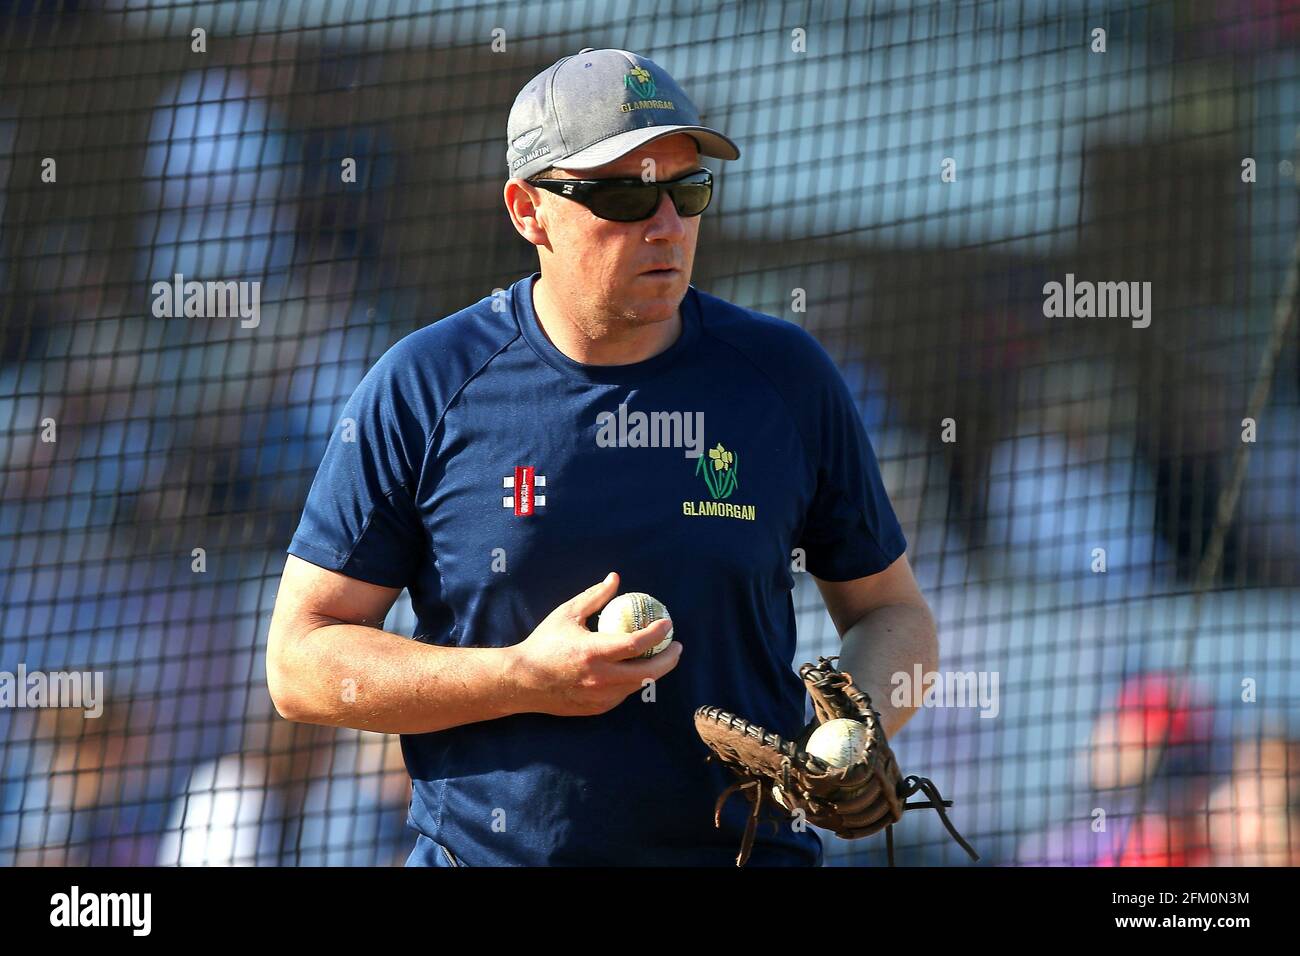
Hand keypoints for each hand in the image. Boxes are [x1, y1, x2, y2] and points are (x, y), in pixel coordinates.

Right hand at [507, 572, 681, 716]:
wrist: (522, 681)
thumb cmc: (544, 643)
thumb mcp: (567, 614)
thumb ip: (595, 597)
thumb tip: (615, 579)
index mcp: (593, 652)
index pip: (637, 644)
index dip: (658, 633)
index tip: (668, 623)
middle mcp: (601, 678)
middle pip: (649, 672)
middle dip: (669, 658)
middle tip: (676, 646)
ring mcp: (600, 697)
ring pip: (639, 685)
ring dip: (653, 670)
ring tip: (659, 655)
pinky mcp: (598, 709)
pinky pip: (623, 694)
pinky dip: (633, 681)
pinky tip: (634, 669)